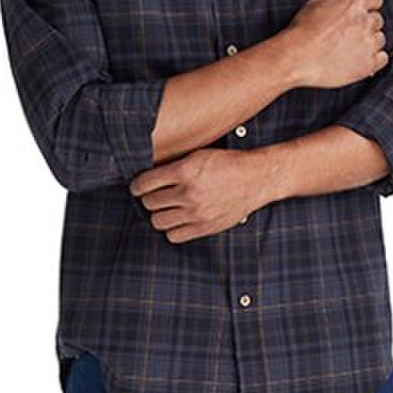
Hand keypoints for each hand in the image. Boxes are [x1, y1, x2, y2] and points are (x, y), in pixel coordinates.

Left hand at [128, 147, 269, 242]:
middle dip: (148, 198)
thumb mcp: (199, 156)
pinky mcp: (205, 227)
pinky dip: (171, 229)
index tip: (137, 187)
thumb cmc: (228, 164)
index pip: (145, 183)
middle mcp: (189, 193)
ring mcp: (196, 213)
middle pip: (149, 202)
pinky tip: (177, 220)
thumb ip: (174, 167)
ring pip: (158, 221)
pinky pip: (174, 236)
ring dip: (158, 214)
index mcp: (185, 170)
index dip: (137, 186)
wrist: (256, 179)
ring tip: (165, 208)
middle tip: (154, 196)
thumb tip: (148, 179)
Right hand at [287, 0, 387, 88]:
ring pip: (380, 39)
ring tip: (351, 47)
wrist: (297, 57)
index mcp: (356, 3)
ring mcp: (368, 44)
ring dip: (370, 42)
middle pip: (378, 20)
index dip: (367, 6)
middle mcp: (365, 22)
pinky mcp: (367, 64)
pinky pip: (382, 59)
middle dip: (366, 25)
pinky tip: (361, 59)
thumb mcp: (318, 2)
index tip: (359, 15)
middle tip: (349, 33)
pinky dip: (375, 59)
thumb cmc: (303, 29)